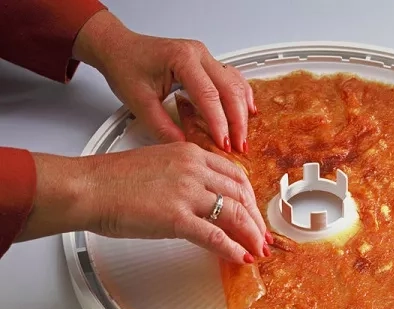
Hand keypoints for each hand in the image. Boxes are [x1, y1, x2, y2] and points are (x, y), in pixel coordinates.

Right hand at [20, 143, 270, 263]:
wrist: (87, 188)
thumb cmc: (113, 179)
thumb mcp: (158, 165)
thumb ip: (184, 177)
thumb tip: (200, 200)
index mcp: (190, 153)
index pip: (234, 175)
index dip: (250, 198)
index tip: (254, 213)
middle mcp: (194, 169)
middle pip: (241, 194)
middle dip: (256, 219)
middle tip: (262, 236)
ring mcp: (186, 193)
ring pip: (234, 213)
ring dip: (251, 235)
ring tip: (257, 250)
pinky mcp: (176, 217)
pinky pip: (214, 235)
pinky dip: (232, 248)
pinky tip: (241, 257)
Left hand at [73, 11, 254, 150]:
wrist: (117, 48)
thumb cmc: (125, 66)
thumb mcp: (140, 103)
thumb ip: (164, 127)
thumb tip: (186, 147)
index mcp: (182, 59)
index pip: (209, 96)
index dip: (219, 123)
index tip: (224, 144)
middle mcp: (198, 54)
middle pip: (229, 90)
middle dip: (237, 121)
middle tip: (239, 146)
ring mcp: (205, 57)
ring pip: (235, 84)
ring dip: (242, 111)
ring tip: (243, 136)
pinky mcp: (207, 63)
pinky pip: (232, 79)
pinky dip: (242, 96)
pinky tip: (248, 111)